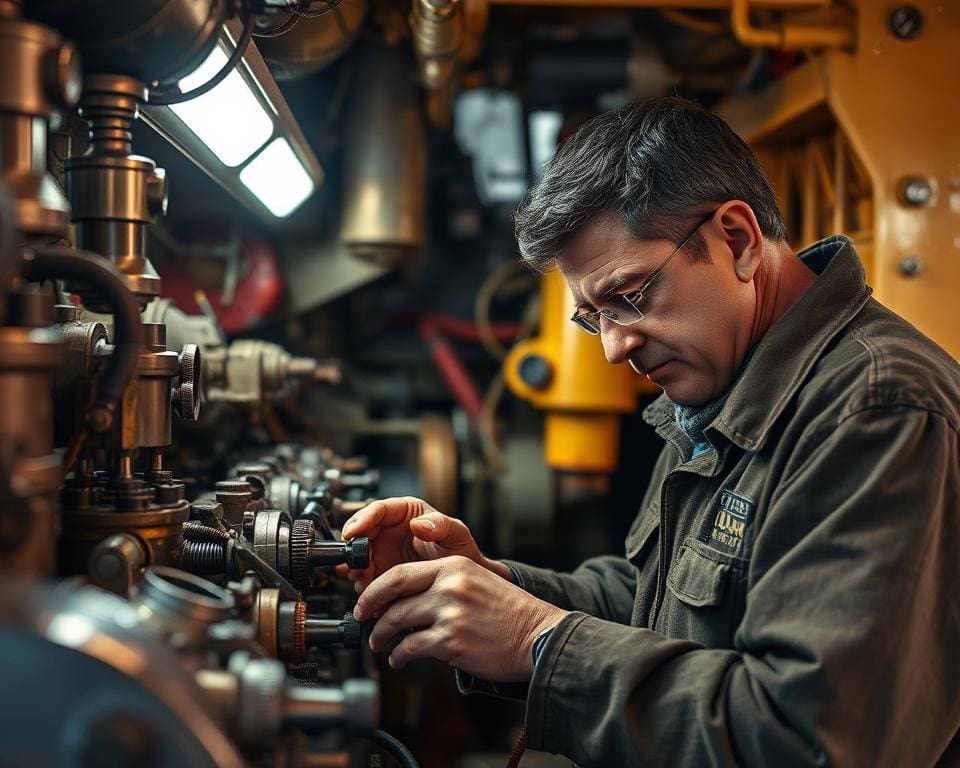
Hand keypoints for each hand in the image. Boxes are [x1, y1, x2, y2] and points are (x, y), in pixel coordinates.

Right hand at [339, 496, 512, 591]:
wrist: (462, 581)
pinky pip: (365, 578)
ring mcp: (384, 552)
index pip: (378, 509)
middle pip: (361, 534)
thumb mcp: (456, 535)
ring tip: (364, 582)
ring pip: (359, 558)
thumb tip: (419, 523)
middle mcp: (390, 530)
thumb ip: (441, 525)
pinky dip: (364, 586)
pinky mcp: (381, 573)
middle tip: (356, 564)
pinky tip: (370, 593)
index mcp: (406, 512)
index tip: (353, 532)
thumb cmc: (462, 552)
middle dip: (355, 549)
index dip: (362, 519)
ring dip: (357, 570)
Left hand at [353, 555, 568, 681]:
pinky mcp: (452, 641)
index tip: (366, 600)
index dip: (376, 588)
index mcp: (454, 565)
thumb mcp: (475, 580)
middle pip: (394, 595)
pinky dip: (399, 655)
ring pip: (398, 622)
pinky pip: (411, 647)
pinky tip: (399, 658)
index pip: (401, 572)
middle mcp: (451, 585)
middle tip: (363, 621)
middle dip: (370, 610)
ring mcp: (451, 613)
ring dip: (382, 636)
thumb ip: (441, 583)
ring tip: (380, 643)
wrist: (537, 636)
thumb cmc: (508, 612)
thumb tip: (402, 599)